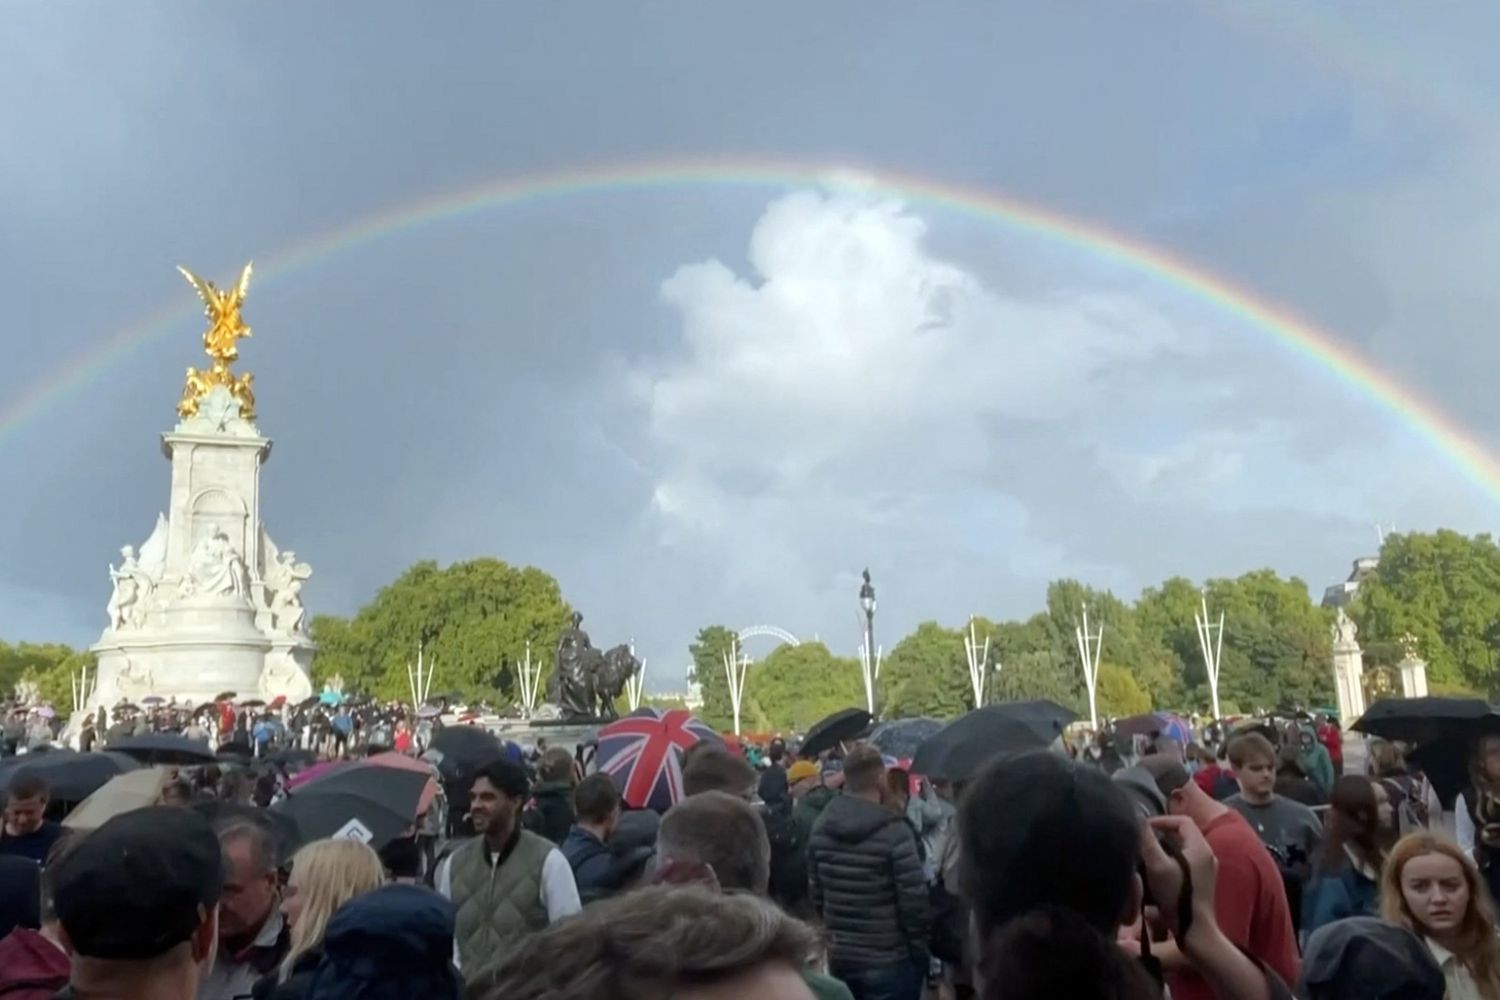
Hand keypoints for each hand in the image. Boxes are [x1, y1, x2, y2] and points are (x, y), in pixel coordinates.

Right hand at [1140, 815, 1217, 944]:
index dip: (1162, 820)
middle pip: (1183, 833)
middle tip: (1143, 840)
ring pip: (1184, 848)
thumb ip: (1147, 840)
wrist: (1194, 931)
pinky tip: (1159, 872)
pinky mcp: (1204, 881)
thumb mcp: (1157, 865)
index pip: (1182, 821)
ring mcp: (1208, 869)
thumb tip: (1138, 819)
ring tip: (1148, 855)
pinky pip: (1187, 861)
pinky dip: (1172, 859)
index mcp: (1200, 847)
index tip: (1144, 829)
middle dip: (1162, 834)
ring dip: (1166, 847)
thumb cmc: (1176, 895)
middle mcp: (1208, 854)